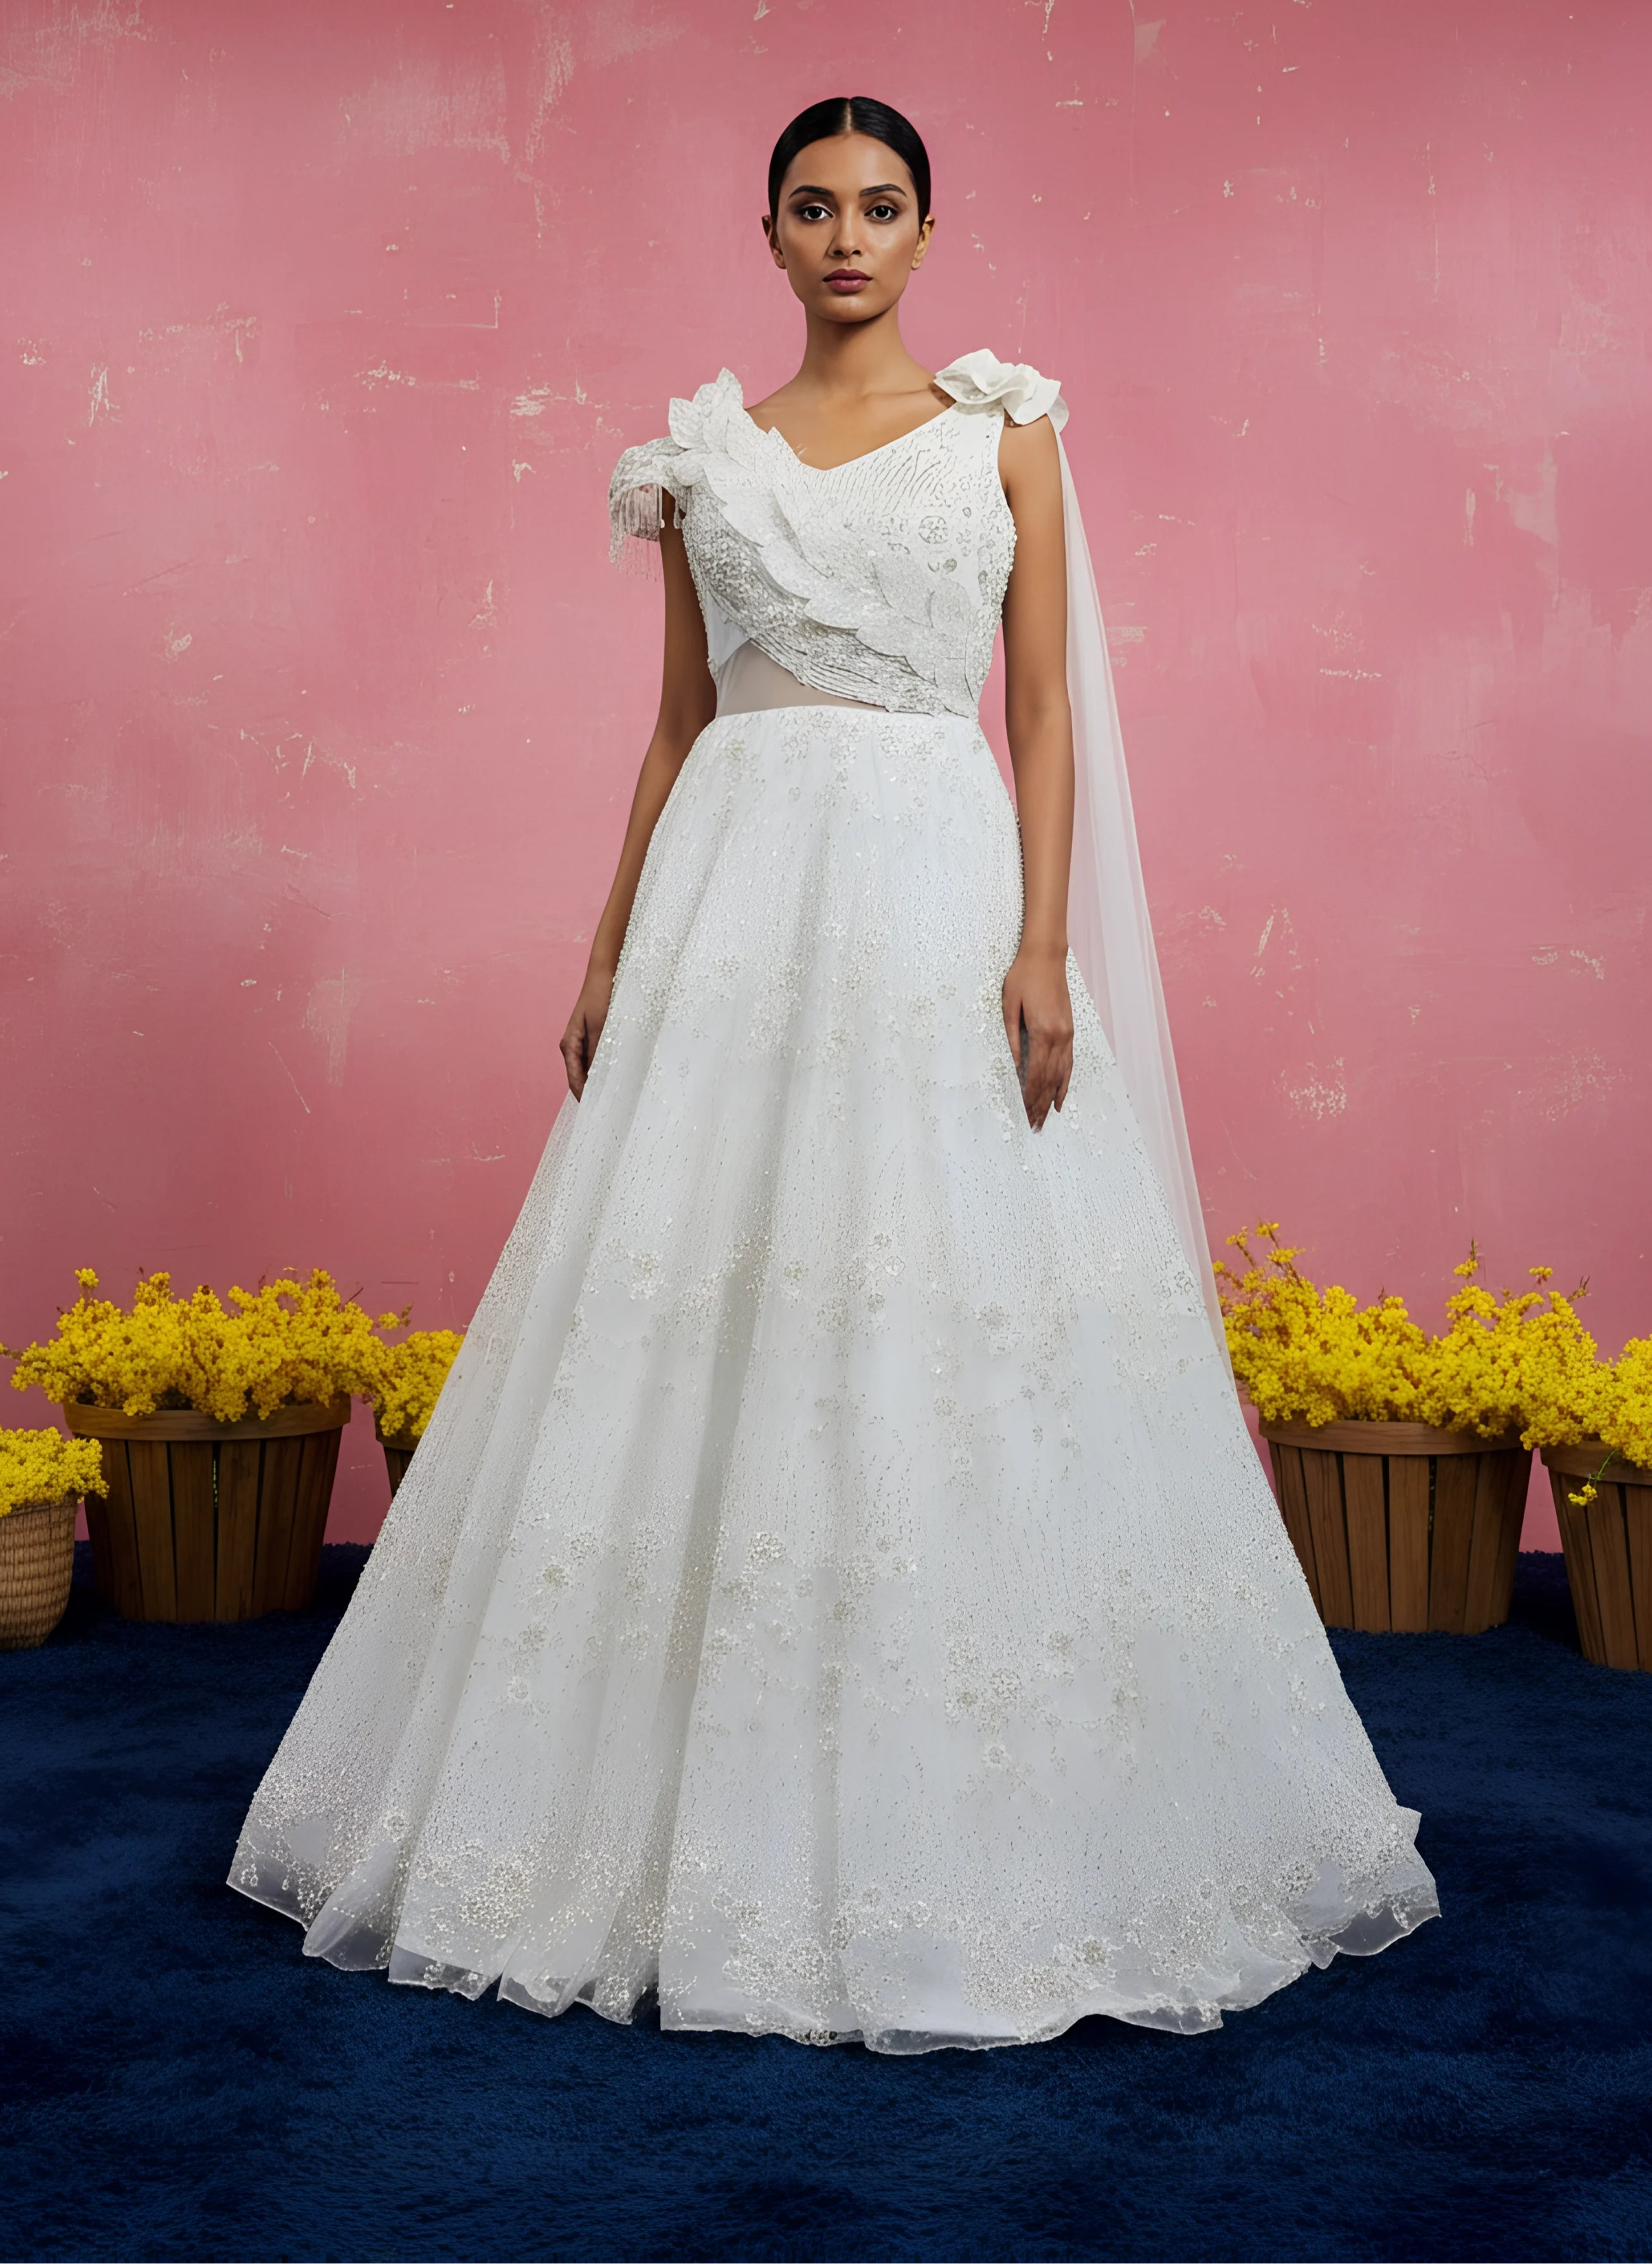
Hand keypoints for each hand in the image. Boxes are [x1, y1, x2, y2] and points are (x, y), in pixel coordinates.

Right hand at [559, 966, 614, 1099]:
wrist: (605, 972)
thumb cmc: (601, 996)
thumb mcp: (602, 1025)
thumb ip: (599, 1052)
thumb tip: (598, 1079)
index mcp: (569, 1046)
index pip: (575, 1081)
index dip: (586, 1098)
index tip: (599, 1114)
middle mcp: (573, 1047)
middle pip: (582, 1078)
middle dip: (595, 1093)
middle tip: (613, 1110)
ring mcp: (584, 1043)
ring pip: (592, 1070)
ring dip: (603, 1082)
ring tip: (618, 1098)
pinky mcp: (595, 1037)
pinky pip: (599, 1060)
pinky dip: (608, 1069)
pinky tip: (621, 1076)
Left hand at [1002, 947, 1072, 1130]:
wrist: (1046, 956)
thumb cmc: (1023, 977)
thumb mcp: (1009, 1006)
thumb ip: (1011, 1038)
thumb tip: (1012, 1066)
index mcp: (1043, 1031)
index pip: (1035, 1075)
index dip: (1029, 1098)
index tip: (1024, 1115)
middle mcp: (1059, 1037)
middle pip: (1049, 1080)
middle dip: (1040, 1106)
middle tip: (1033, 1127)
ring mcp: (1067, 1035)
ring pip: (1061, 1076)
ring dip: (1052, 1100)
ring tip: (1045, 1120)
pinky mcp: (1069, 1031)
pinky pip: (1069, 1064)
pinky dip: (1065, 1083)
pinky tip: (1060, 1099)